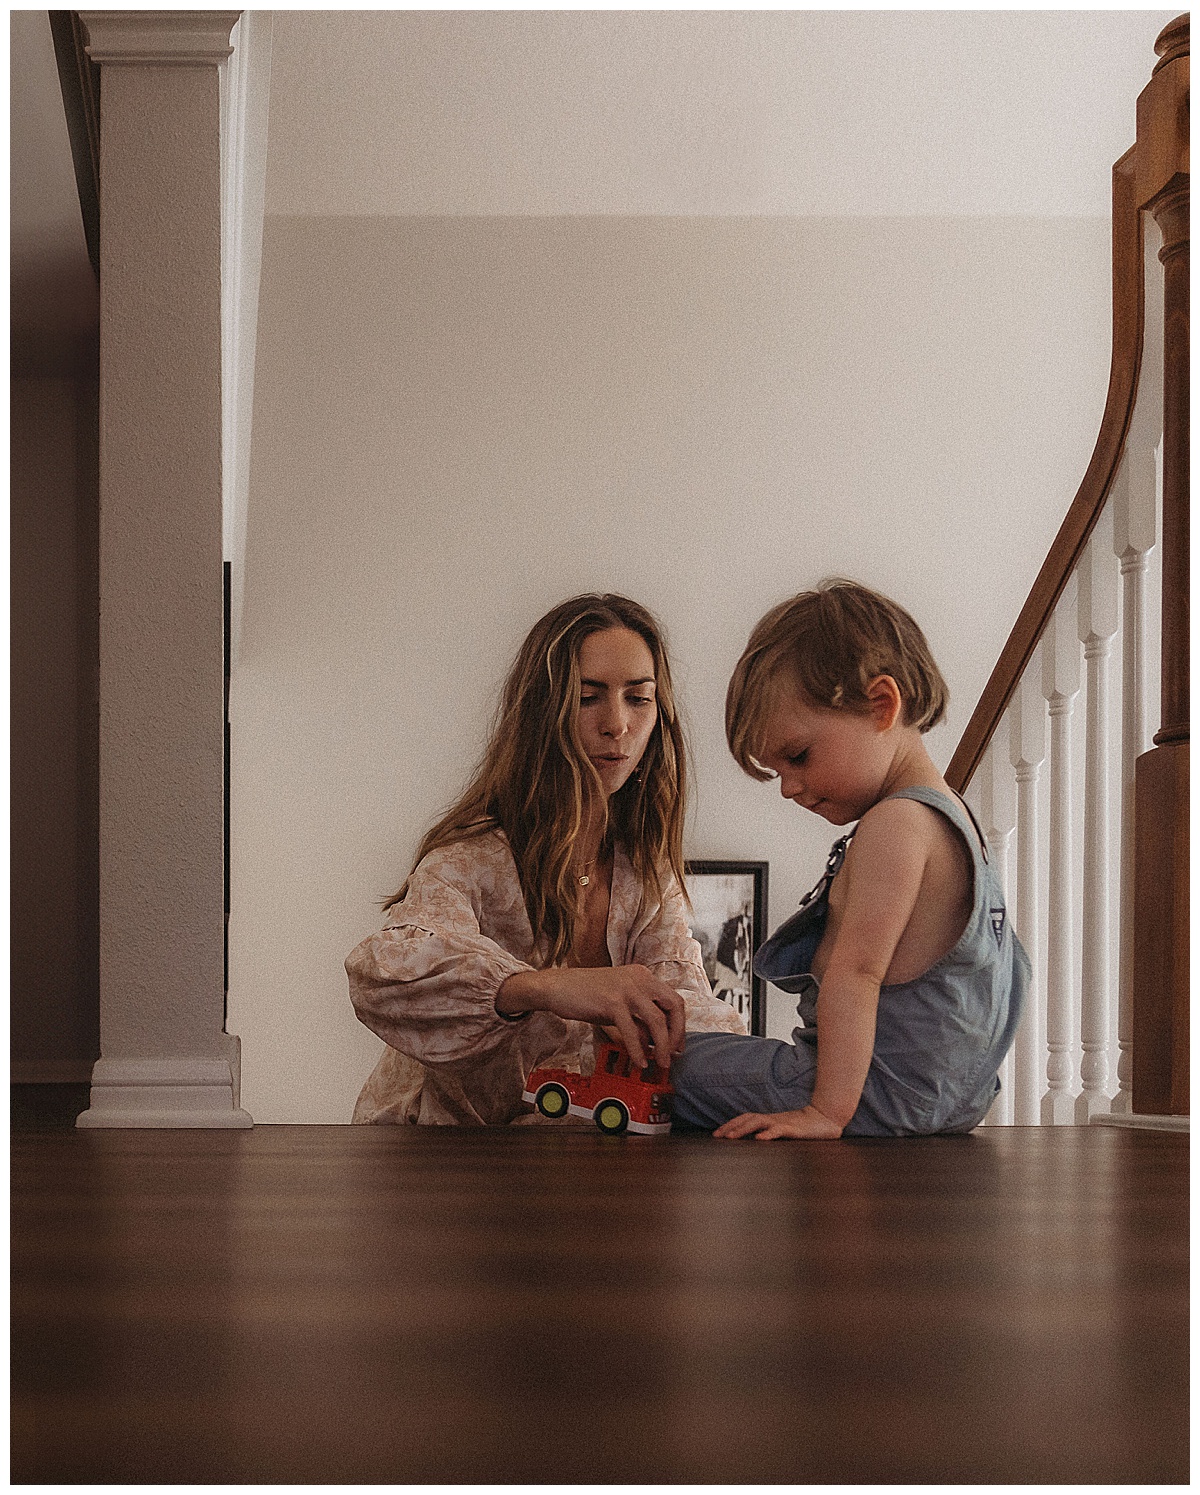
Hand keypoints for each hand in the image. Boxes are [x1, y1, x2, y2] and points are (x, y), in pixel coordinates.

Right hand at [497, 964, 685, 1070]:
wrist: (557, 987)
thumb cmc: (587, 995)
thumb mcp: (619, 1002)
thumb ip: (638, 1016)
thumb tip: (656, 1041)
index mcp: (642, 976)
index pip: (673, 999)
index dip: (679, 1024)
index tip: (677, 1044)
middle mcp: (639, 978)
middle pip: (673, 1005)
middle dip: (677, 1033)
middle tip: (673, 1054)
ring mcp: (626, 989)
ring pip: (657, 1020)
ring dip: (663, 1045)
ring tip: (660, 1063)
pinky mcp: (612, 1002)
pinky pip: (632, 1031)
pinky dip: (638, 1050)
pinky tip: (639, 1061)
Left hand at [713, 1104, 844, 1139]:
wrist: (825, 1119)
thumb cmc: (803, 1127)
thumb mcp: (783, 1130)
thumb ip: (770, 1133)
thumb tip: (754, 1140)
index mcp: (769, 1119)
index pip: (745, 1119)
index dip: (731, 1124)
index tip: (717, 1134)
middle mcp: (772, 1119)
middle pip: (747, 1118)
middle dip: (731, 1127)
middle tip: (716, 1136)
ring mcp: (782, 1122)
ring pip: (758, 1122)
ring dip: (743, 1129)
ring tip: (731, 1137)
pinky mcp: (793, 1129)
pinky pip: (778, 1130)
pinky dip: (768, 1133)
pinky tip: (759, 1139)